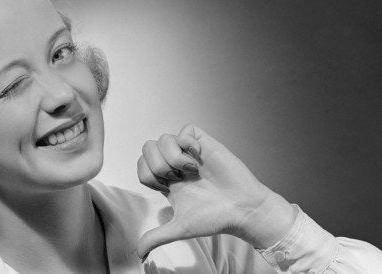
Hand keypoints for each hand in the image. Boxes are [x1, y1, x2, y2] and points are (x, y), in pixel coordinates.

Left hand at [136, 124, 296, 259]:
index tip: (168, 189)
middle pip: (147, 149)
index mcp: (167, 181)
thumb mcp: (180, 228)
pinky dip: (187, 142)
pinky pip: (185, 129)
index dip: (148, 176)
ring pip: (163, 139)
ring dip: (172, 156)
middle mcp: (175, 165)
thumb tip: (138, 254)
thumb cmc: (216, 218)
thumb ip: (157, 237)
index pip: (142, 168)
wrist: (242, 209)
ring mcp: (189, 152)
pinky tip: (197, 156)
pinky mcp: (205, 144)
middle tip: (177, 178)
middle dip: (157, 165)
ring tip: (189, 170)